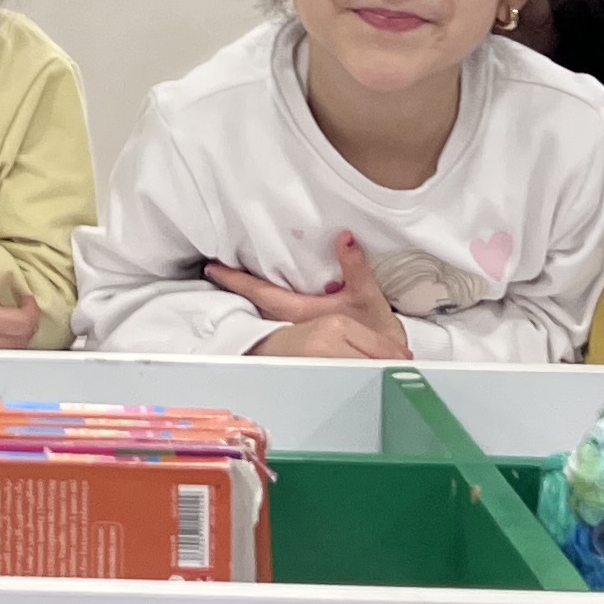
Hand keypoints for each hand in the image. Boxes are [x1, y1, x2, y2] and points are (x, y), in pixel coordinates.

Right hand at [0, 279, 41, 350]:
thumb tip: (1, 305)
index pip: (24, 322)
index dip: (32, 310)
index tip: (27, 299)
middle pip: (24, 338)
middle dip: (28, 322)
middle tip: (23, 309)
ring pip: (14, 349)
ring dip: (19, 335)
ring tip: (12, 321)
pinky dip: (6, 344)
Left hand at [209, 236, 409, 359]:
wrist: (391, 366)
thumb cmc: (378, 334)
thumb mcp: (368, 298)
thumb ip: (356, 268)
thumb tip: (345, 237)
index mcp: (302, 312)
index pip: (261, 293)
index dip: (236, 280)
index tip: (212, 267)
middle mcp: (293, 325)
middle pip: (257, 305)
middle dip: (237, 289)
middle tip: (214, 270)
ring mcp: (296, 335)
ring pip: (266, 315)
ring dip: (251, 301)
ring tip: (230, 282)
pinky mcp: (305, 342)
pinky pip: (278, 324)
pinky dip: (267, 312)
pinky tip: (265, 306)